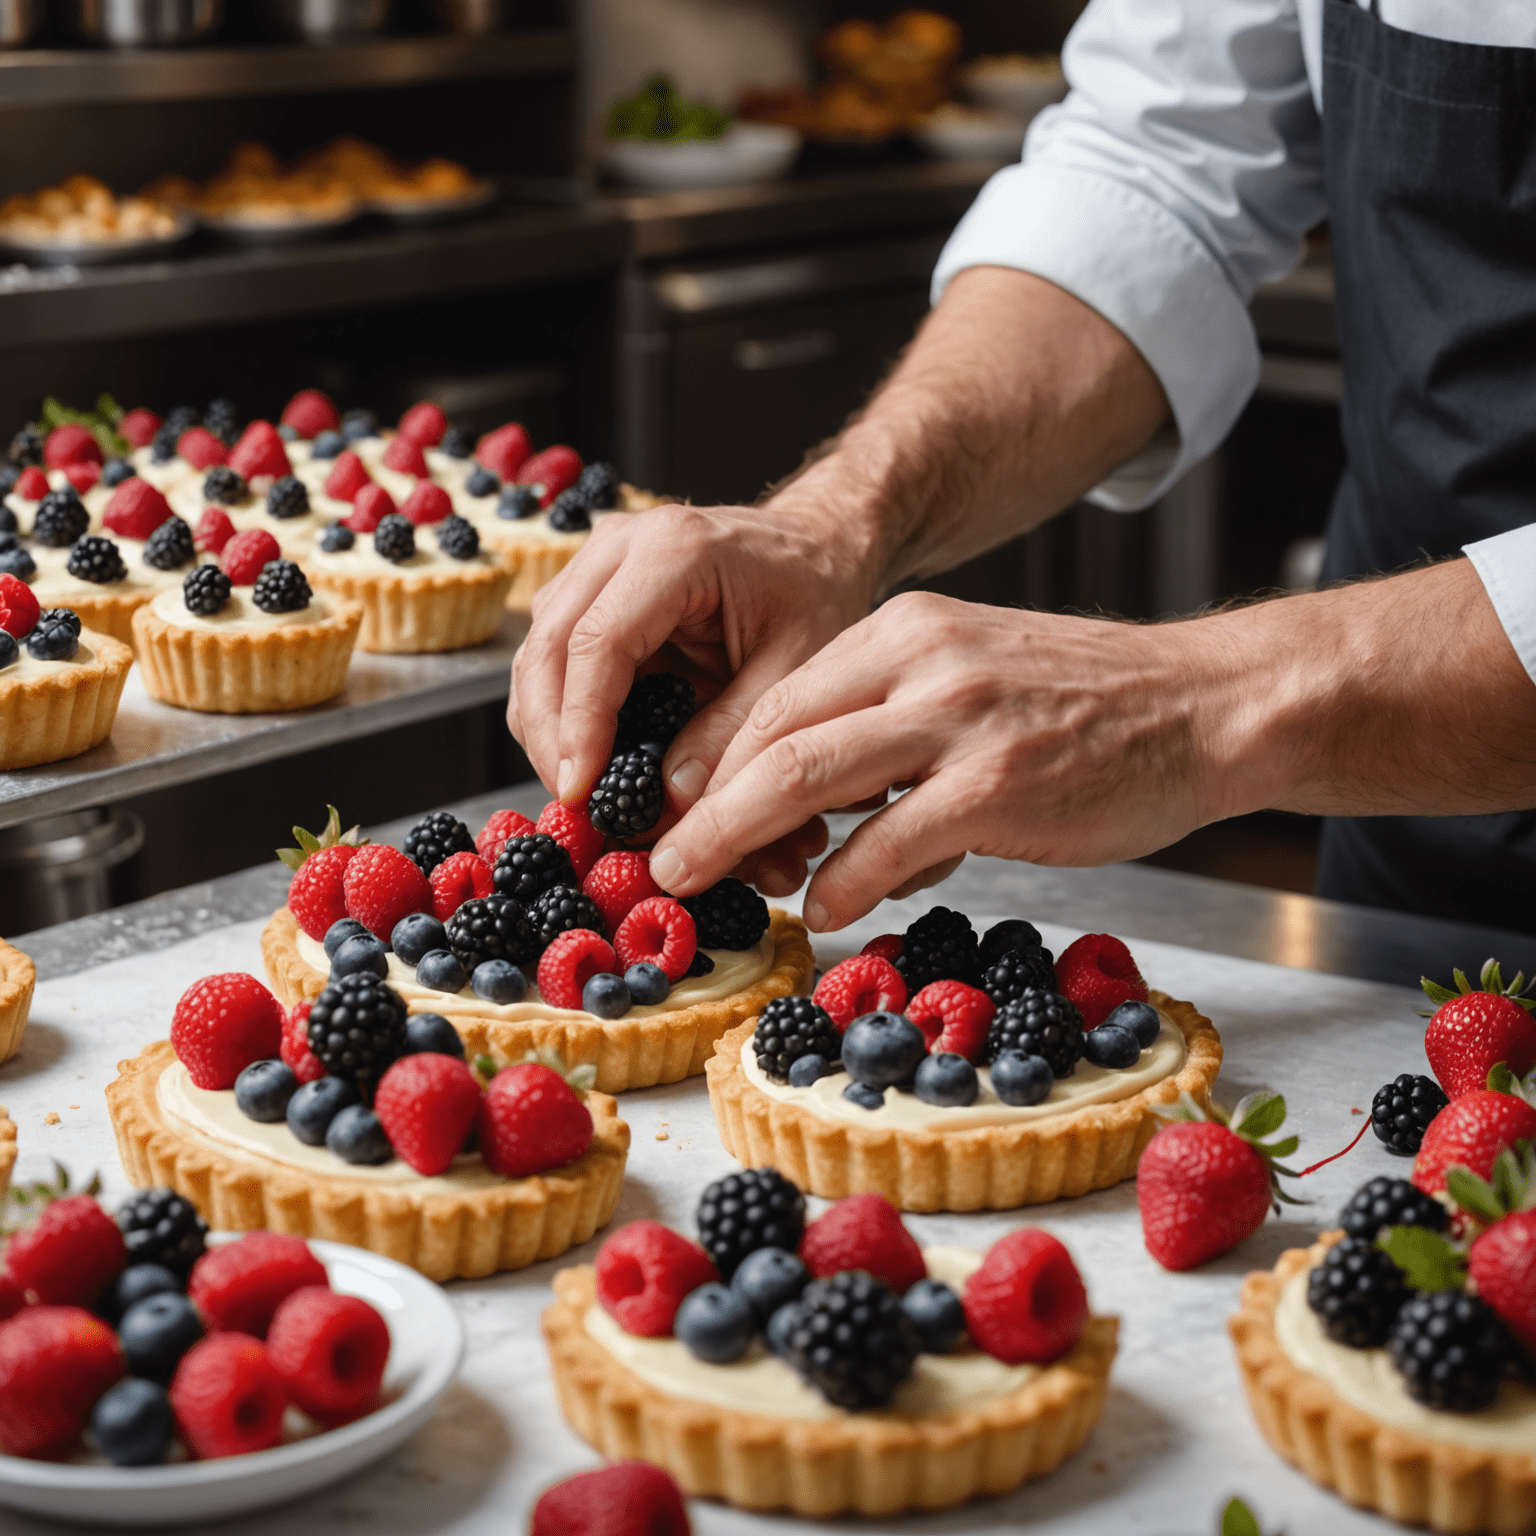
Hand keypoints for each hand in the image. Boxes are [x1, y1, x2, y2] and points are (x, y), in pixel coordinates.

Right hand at [506, 501, 877, 893]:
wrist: (815, 547)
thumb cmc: (815, 594)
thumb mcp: (796, 669)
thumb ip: (734, 734)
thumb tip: (671, 803)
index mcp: (676, 551)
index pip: (599, 643)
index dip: (581, 725)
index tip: (582, 790)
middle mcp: (623, 544)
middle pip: (547, 646)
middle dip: (551, 736)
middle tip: (575, 804)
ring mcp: (599, 562)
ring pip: (536, 652)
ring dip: (548, 727)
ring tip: (584, 789)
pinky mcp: (592, 589)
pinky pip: (554, 655)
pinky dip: (561, 711)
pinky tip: (589, 756)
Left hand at [645, 591, 1245, 928]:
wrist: (1207, 705)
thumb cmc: (1091, 705)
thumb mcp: (976, 680)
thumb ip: (895, 731)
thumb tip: (827, 820)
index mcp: (906, 631)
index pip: (781, 696)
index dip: (718, 761)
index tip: (680, 810)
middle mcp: (922, 660)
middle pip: (774, 733)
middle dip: (703, 805)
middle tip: (661, 859)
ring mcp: (960, 719)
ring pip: (808, 777)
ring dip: (738, 839)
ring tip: (699, 882)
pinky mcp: (999, 785)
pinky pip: (888, 840)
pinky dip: (844, 882)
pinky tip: (828, 909)